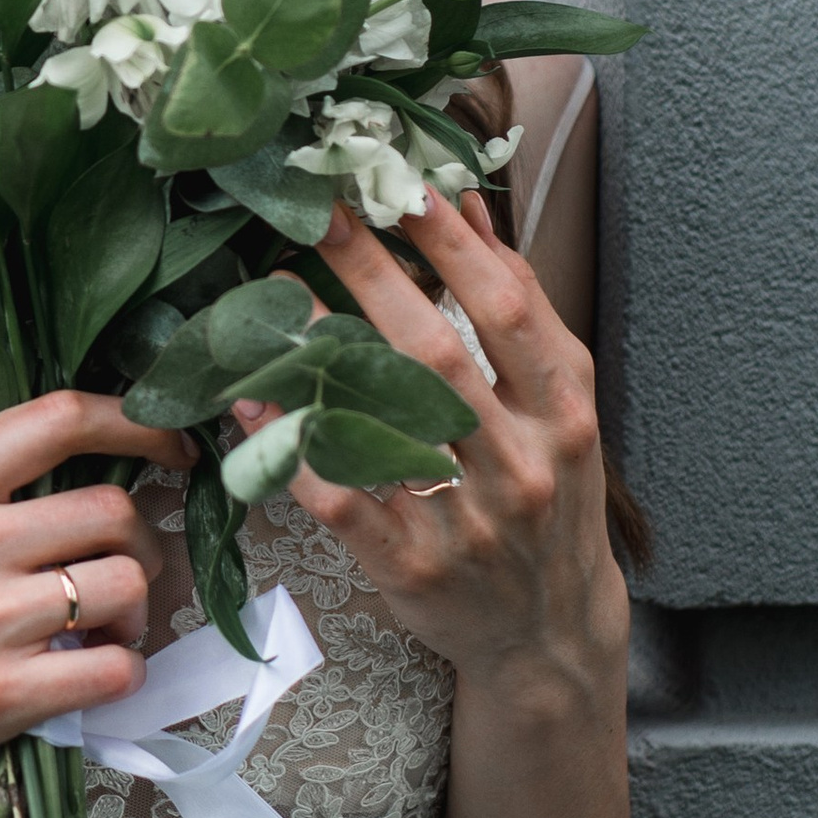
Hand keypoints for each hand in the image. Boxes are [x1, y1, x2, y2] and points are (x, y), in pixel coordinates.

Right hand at [0, 391, 179, 817]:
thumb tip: (92, 481)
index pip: (58, 419)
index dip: (138, 424)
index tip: (173, 446)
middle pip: (114, 511)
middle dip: (145, 548)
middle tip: (128, 578)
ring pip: (124, 587)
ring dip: (138, 616)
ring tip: (104, 634)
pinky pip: (110, 670)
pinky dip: (121, 675)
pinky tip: (90, 679)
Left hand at [232, 194, 625, 698]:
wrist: (550, 633)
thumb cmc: (551, 496)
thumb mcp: (561, 406)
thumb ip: (519, 309)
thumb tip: (470, 208)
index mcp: (563, 412)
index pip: (507, 309)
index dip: (452, 243)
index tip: (399, 184)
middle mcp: (520, 463)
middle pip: (437, 353)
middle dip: (373, 274)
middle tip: (320, 214)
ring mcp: (464, 520)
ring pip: (382, 421)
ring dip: (320, 349)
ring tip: (271, 293)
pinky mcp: (409, 567)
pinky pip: (340, 497)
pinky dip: (294, 447)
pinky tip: (254, 401)